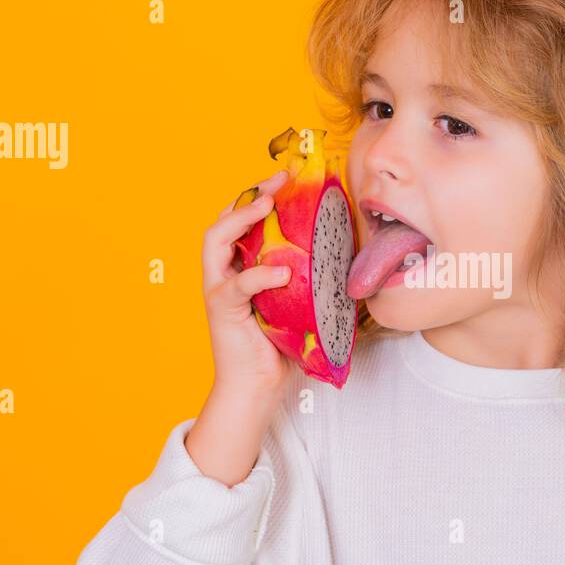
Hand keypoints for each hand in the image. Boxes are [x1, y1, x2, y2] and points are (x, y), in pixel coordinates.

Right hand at [201, 167, 294, 391]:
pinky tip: (282, 271)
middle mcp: (224, 272)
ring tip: (266, 206)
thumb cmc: (281, 346)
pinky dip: (260, 275)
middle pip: (224, 219)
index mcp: (241, 266)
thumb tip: (349, 253)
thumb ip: (311, 277)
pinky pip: (238, 286)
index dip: (260, 194)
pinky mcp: (222, 310)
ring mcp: (219, 289)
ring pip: (215, 241)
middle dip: (249, 194)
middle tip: (277, 180)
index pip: (242, 220)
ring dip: (240, 218)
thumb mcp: (300, 302)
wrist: (258, 387)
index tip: (287, 177)